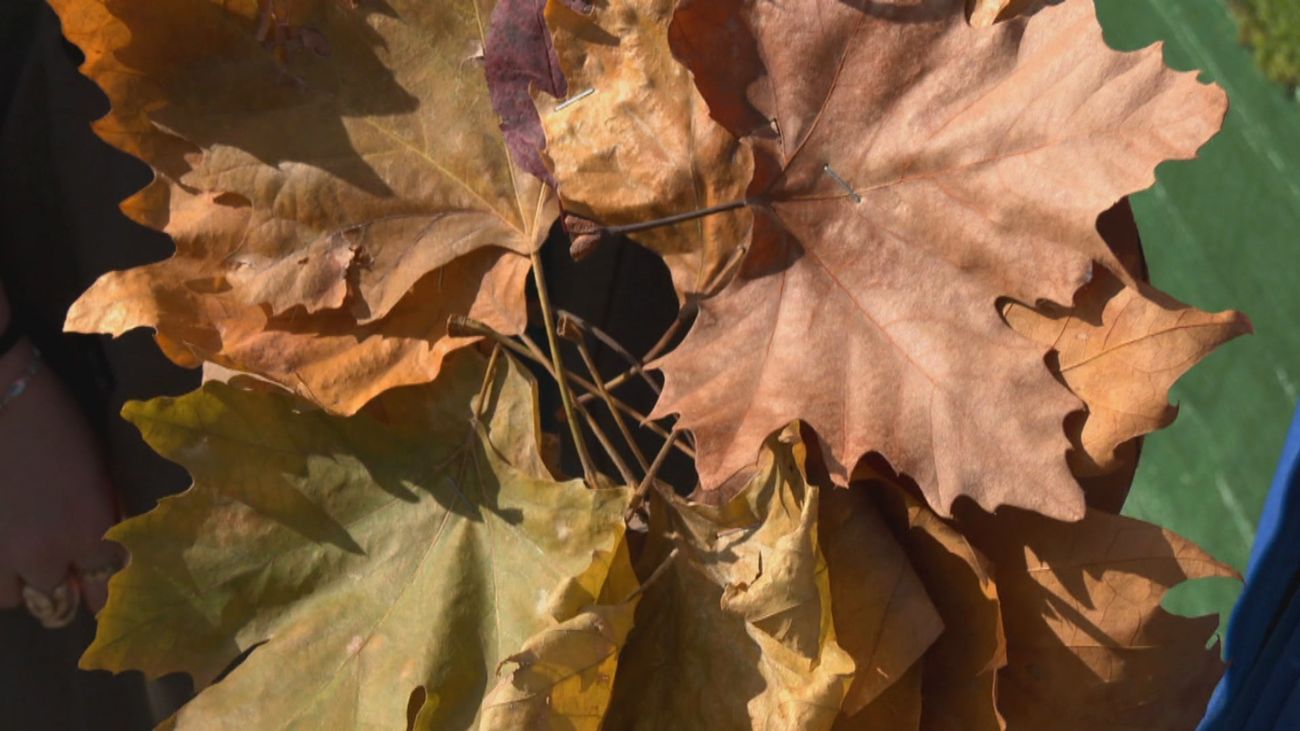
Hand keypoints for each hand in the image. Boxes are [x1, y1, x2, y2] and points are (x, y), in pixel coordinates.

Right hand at [0, 337, 122, 622]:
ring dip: (20, 581)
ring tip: (19, 551)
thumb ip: (102, 522)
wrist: (2, 398)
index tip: (97, 589)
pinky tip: (2, 541)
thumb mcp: (99, 475)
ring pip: (14, 598)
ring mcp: (0, 553)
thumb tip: (104, 556)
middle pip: (57, 605)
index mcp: (89, 531)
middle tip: (57, 571)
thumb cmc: (59, 426)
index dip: (102, 594)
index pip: (104, 592)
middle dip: (60, 590)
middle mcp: (45, 553)